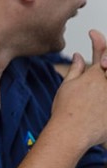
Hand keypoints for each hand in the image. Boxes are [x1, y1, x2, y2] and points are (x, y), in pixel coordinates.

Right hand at [51, 30, 106, 148]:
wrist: (70, 134)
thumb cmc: (64, 112)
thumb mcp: (67, 87)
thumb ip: (76, 69)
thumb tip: (78, 56)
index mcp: (94, 75)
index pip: (100, 50)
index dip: (98, 39)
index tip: (93, 33)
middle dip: (106, 58)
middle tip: (100, 62)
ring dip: (106, 69)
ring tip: (95, 83)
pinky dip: (104, 93)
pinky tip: (97, 99)